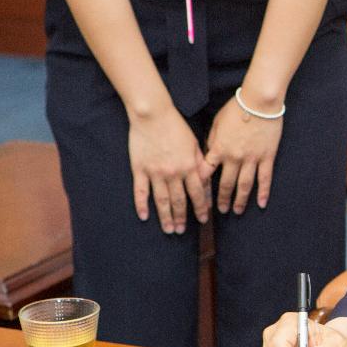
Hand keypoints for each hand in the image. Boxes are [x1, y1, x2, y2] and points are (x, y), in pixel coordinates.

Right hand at [128, 106, 210, 233]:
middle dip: (182, 218)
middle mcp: (174, 173)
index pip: (198, 193)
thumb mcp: (194, 143)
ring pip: (162, 200)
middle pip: (179, 201)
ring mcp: (155, 172)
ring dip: (165, 217)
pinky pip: (141, 191)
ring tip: (168, 230)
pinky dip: (142, 205)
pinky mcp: (140, 169)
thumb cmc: (176, 126)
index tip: (203, 219)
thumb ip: (200, 163)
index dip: (201, 208)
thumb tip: (207, 180)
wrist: (153, 114)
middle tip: (181, 231)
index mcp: (190, 166)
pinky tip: (144, 216)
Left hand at [205, 94, 283, 214]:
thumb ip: (213, 140)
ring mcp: (252, 159)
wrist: (259, 101)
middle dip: (222, 199)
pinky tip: (261, 204)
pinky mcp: (267, 157)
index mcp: (219, 148)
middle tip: (221, 211)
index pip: (206, 172)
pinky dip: (263, 192)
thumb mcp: (217, 122)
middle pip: (226, 183)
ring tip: (237, 211)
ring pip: (245, 185)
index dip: (202, 185)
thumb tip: (210, 153)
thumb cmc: (237, 107)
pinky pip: (264, 178)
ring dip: (240, 200)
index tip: (199, 195)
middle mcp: (234, 157)